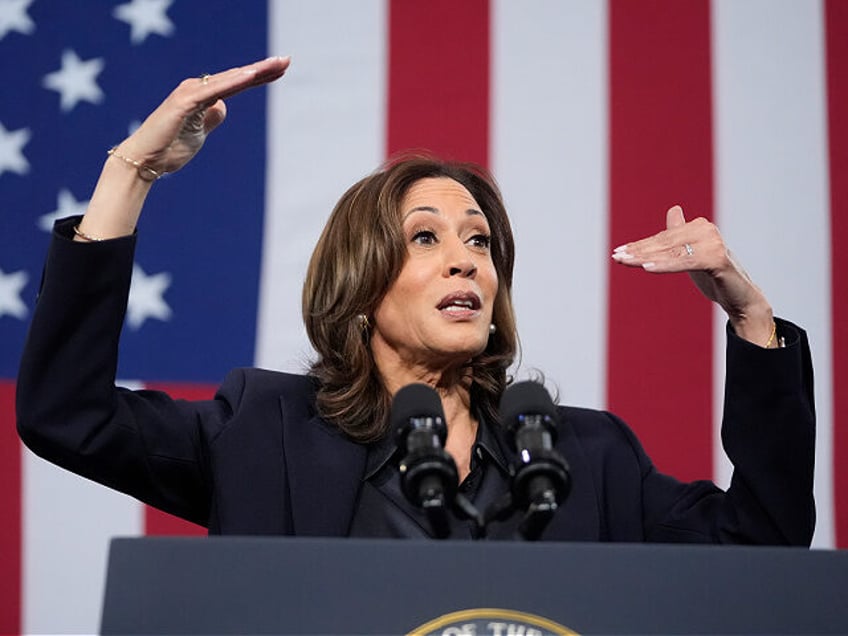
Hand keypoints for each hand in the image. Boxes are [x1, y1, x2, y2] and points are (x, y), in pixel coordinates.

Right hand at [116, 56, 289, 175]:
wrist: (146, 161)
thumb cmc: (169, 148)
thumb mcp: (200, 133)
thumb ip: (211, 118)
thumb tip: (222, 106)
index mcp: (202, 96)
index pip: (237, 84)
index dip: (259, 77)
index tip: (281, 70)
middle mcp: (196, 89)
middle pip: (236, 77)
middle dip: (262, 69)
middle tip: (287, 60)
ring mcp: (190, 93)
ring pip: (229, 80)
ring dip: (253, 72)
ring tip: (277, 65)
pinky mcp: (184, 102)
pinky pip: (214, 90)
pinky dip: (233, 82)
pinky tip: (251, 75)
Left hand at [611, 206, 774, 345]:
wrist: (740, 297)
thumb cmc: (713, 275)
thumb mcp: (691, 253)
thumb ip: (680, 233)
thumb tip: (674, 209)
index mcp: (698, 227)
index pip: (662, 238)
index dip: (639, 246)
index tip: (617, 252)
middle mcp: (706, 230)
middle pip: (664, 244)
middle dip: (638, 252)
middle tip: (616, 257)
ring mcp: (713, 243)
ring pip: (671, 253)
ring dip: (645, 258)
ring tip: (625, 262)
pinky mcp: (717, 259)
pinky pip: (685, 262)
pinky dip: (664, 265)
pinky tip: (646, 268)